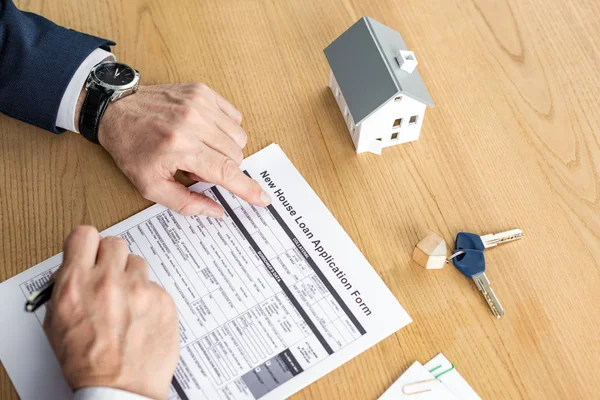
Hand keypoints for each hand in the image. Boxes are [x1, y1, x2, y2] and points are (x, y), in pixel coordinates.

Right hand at [43, 226, 179, 398]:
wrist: (119, 391)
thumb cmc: (88, 363)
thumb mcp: (57, 323)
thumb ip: (66, 289)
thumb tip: (75, 270)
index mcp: (76, 285)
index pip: (84, 235)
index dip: (87, 244)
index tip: (90, 252)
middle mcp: (108, 281)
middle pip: (115, 243)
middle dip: (111, 258)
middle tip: (111, 277)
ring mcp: (140, 289)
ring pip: (138, 263)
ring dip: (132, 278)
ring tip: (127, 304)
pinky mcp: (163, 299)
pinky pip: (155, 286)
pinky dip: (149, 298)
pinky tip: (142, 318)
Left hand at [93, 83, 270, 216]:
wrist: (115, 111)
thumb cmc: (132, 149)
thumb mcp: (150, 186)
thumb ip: (186, 203)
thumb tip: (217, 211)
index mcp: (180, 148)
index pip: (226, 172)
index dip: (247, 189)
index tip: (263, 198)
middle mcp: (193, 122)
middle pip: (235, 155)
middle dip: (223, 168)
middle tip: (197, 166)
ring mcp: (199, 103)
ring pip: (238, 137)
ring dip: (225, 149)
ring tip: (200, 147)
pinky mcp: (202, 91)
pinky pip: (233, 116)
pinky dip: (225, 128)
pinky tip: (206, 131)